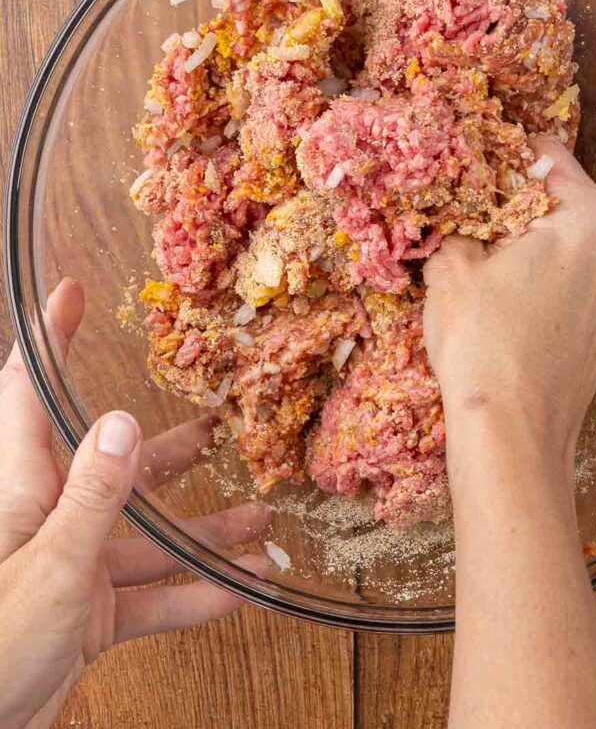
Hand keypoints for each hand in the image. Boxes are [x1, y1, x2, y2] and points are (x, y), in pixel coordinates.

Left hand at [0, 279, 270, 728]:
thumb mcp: (50, 568)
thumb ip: (92, 496)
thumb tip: (120, 421)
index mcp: (23, 488)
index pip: (28, 394)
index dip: (48, 339)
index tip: (71, 293)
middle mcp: (49, 515)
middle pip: (114, 464)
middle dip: (169, 447)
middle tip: (218, 423)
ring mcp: (72, 564)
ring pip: (147, 532)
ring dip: (204, 529)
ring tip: (262, 516)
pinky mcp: (88, 611)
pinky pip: (152, 595)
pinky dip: (195, 596)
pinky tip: (241, 591)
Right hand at [427, 138, 595, 728]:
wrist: (511, 435)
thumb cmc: (483, 341)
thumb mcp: (452, 266)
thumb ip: (462, 227)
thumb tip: (460, 222)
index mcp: (592, 221)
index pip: (552, 159)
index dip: (511, 155)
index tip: (485, 158)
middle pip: (569, 208)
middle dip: (524, 208)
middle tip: (478, 215)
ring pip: (576, 254)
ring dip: (539, 250)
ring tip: (490, 264)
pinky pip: (580, 294)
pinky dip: (552, 289)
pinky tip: (512, 306)